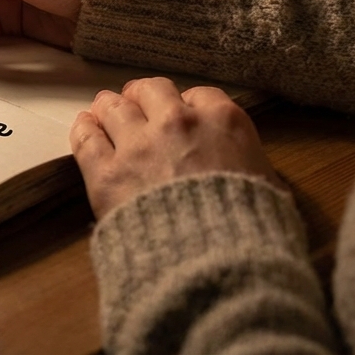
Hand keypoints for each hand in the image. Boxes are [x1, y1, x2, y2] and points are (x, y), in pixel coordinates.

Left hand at [69, 77, 283, 219]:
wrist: (216, 263)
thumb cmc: (251, 230)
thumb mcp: (270, 188)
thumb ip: (250, 164)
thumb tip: (247, 170)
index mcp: (222, 121)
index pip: (199, 95)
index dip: (188, 106)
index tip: (182, 116)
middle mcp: (177, 122)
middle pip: (150, 90)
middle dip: (143, 98)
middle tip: (138, 107)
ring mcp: (138, 144)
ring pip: (113, 106)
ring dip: (110, 108)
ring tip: (104, 113)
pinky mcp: (106, 172)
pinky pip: (86, 137)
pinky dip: (84, 130)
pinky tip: (85, 127)